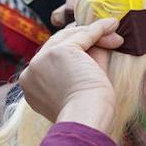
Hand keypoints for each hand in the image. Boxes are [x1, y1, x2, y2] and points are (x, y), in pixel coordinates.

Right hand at [19, 18, 121, 134]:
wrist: (87, 120)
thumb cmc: (88, 112)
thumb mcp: (82, 84)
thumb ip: (85, 61)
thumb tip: (99, 38)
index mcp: (30, 86)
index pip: (51, 58)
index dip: (74, 52)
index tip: (96, 51)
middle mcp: (31, 71)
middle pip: (58, 44)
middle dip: (85, 40)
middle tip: (110, 40)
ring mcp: (42, 60)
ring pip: (69, 37)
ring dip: (94, 34)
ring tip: (115, 36)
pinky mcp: (59, 52)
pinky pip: (82, 35)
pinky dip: (98, 29)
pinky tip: (112, 25)